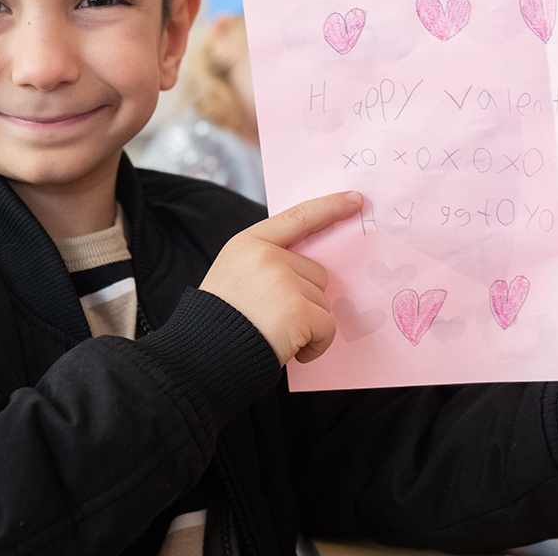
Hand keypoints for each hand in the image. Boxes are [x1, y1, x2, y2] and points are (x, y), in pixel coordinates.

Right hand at [200, 191, 362, 365]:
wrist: (202, 357)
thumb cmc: (219, 323)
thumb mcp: (234, 276)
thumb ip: (268, 264)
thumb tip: (315, 275)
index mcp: (248, 243)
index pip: (297, 217)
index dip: (329, 207)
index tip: (355, 199)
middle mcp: (266, 256)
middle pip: (317, 273)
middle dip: (306, 300)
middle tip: (276, 319)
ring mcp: (282, 282)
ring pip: (323, 301)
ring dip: (309, 324)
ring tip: (278, 336)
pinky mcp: (297, 310)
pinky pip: (327, 326)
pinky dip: (316, 345)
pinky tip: (293, 352)